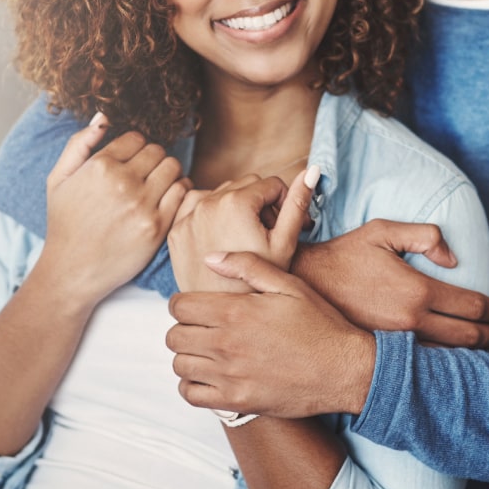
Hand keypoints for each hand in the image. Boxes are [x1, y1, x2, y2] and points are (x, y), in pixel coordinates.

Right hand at [40, 113, 189, 306]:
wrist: (72, 270)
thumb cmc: (64, 223)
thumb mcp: (58, 179)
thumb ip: (79, 143)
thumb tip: (103, 117)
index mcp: (99, 166)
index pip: (136, 138)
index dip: (134, 148)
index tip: (130, 161)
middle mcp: (122, 182)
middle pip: (157, 151)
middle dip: (152, 159)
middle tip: (145, 174)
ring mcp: (141, 205)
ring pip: (173, 167)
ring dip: (168, 173)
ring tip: (157, 185)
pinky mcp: (157, 227)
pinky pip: (182, 192)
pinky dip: (180, 190)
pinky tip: (167, 198)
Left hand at [167, 251, 374, 418]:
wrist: (346, 369)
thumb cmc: (319, 323)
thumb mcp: (288, 284)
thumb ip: (247, 265)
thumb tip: (210, 258)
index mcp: (235, 312)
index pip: (179, 306)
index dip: (183, 302)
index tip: (196, 305)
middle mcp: (226, 344)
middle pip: (175, 336)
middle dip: (183, 327)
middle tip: (201, 326)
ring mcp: (230, 376)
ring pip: (180, 365)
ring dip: (187, 355)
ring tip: (205, 349)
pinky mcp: (237, 402)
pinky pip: (191, 395)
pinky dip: (193, 385)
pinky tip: (209, 375)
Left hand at [168, 167, 316, 292]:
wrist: (225, 318)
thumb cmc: (260, 285)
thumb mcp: (285, 243)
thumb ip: (297, 204)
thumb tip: (312, 170)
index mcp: (236, 202)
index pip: (271, 183)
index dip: (285, 203)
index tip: (289, 226)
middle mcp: (208, 203)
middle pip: (245, 186)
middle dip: (261, 204)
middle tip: (269, 234)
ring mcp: (188, 217)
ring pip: (221, 194)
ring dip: (236, 207)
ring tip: (246, 239)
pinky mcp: (175, 231)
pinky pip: (197, 208)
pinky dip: (211, 215)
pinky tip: (223, 239)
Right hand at [293, 220, 488, 347]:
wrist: (306, 283)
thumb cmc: (345, 254)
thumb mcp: (382, 231)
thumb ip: (423, 235)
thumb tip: (453, 259)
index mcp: (417, 290)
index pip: (471, 306)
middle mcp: (412, 321)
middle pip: (469, 337)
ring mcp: (398, 343)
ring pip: (451, 358)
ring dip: (474, 354)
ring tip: (483, 347)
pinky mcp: (385, 354)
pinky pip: (427, 366)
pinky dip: (447, 365)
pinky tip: (452, 360)